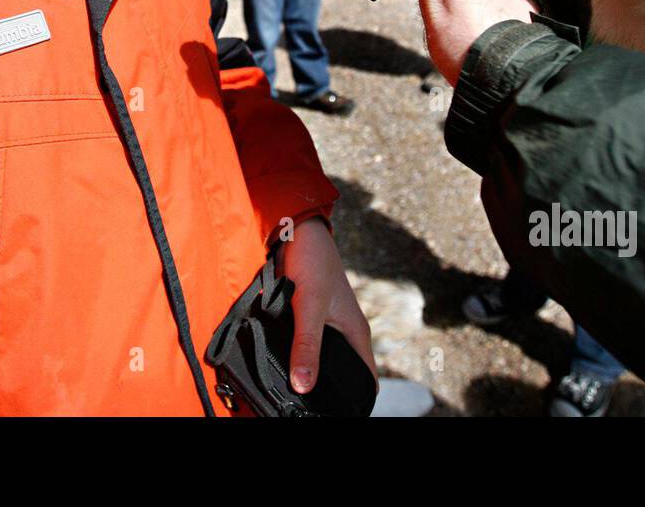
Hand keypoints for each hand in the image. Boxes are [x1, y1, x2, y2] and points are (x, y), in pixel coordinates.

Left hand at [276, 217, 376, 393]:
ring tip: (291, 388)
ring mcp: (326, 326)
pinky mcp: (307, 319)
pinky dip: (294, 355)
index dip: (357, 399)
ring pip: (320, 359)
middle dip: (327, 389)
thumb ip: (306, 346)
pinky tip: (279, 364)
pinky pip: (304, 345)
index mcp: (356, 333)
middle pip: (341, 372)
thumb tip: (303, 386)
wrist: (296, 232)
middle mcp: (344, 333)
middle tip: (306, 407)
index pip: (365, 379)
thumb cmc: (313, 263)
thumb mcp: (309, 307)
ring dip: (308, 370)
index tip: (337, 412)